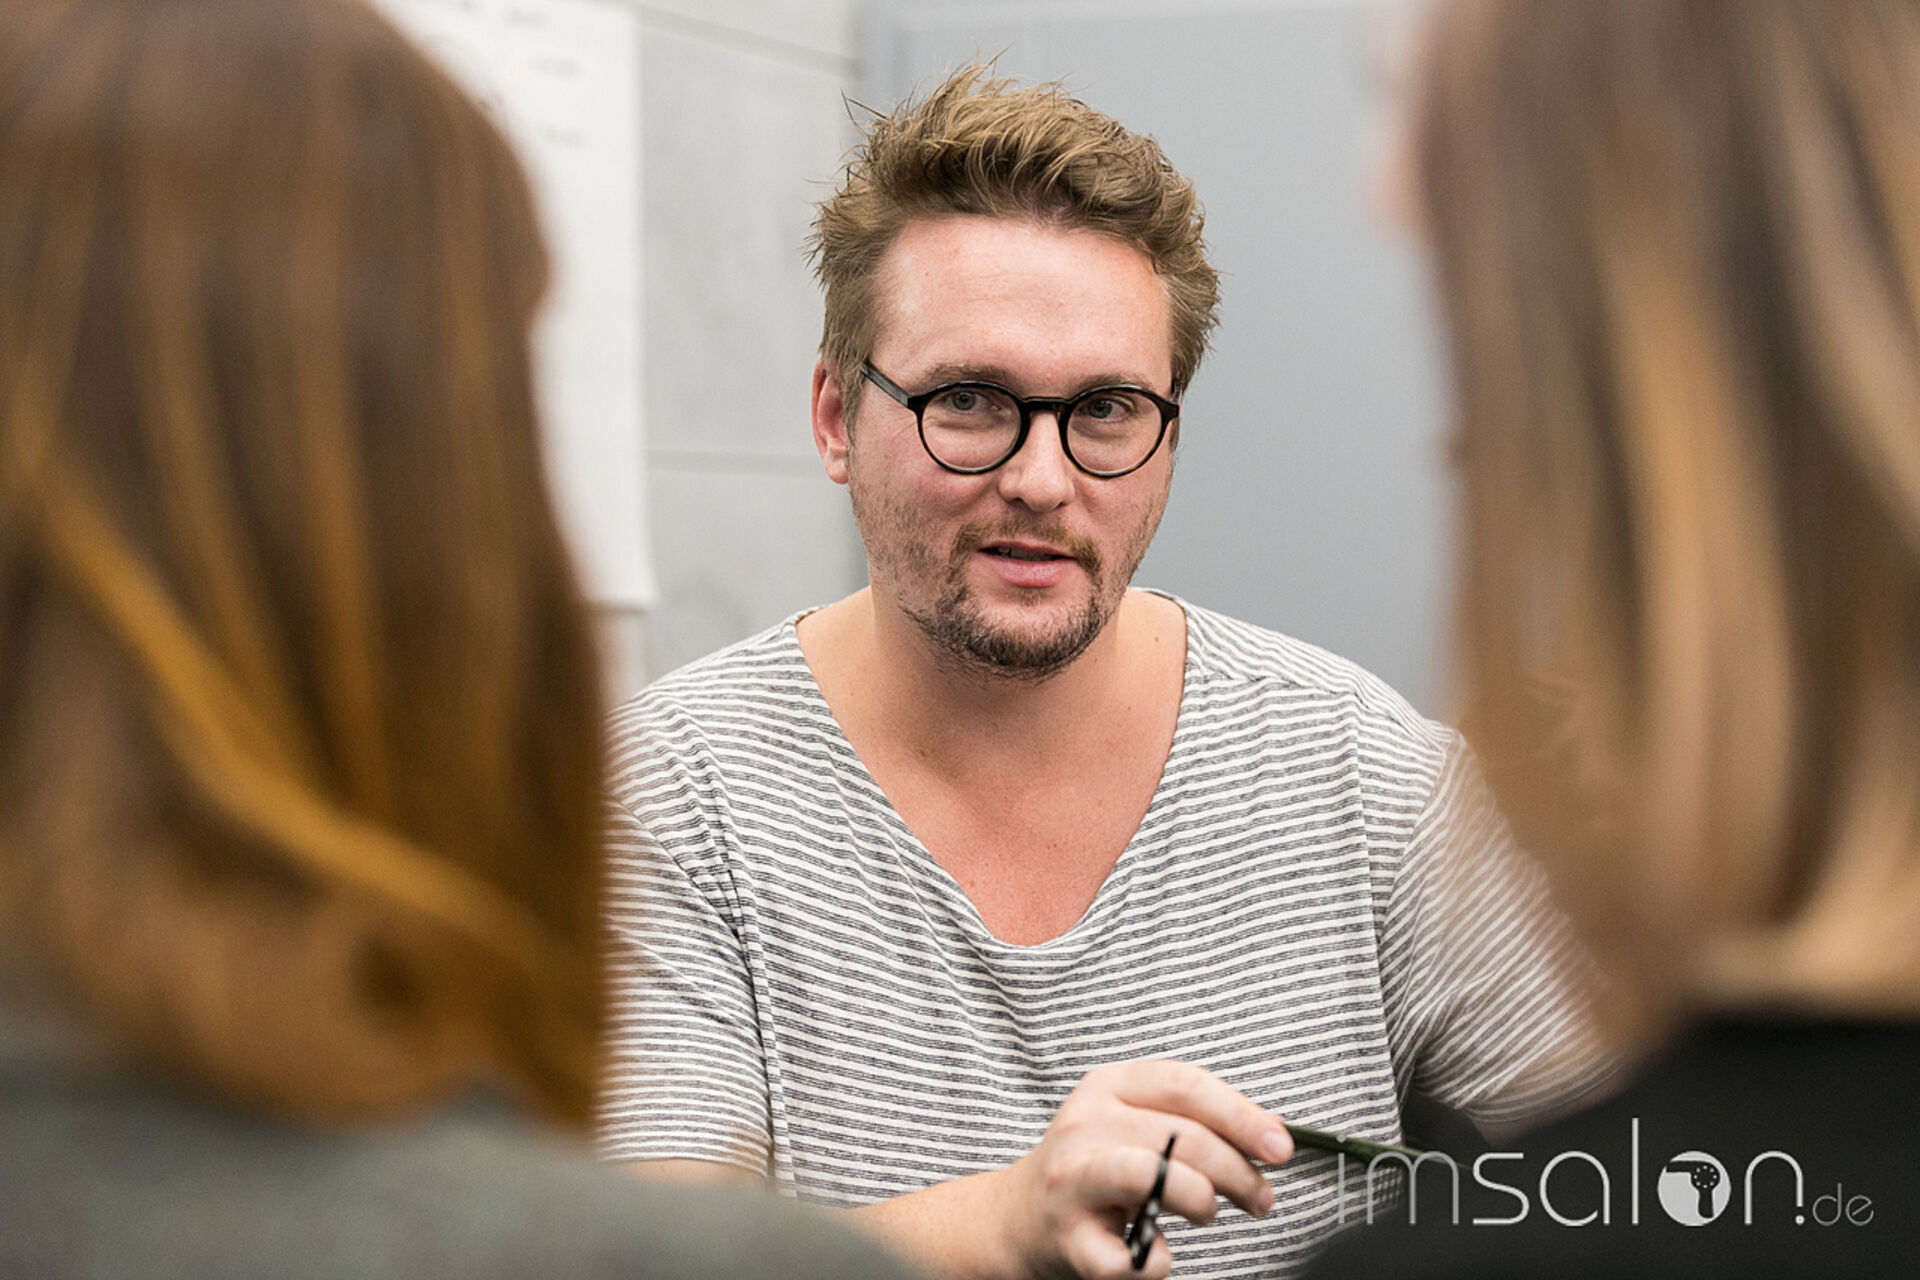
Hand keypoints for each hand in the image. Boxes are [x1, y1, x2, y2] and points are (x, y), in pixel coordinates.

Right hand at [991, 1059, 1293, 1278]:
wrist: (1016, 1219)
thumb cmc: (1092, 1171)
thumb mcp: (1132, 1126)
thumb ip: (1190, 1121)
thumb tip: (1269, 1134)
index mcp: (1107, 1087)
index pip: (1185, 1085)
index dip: (1242, 1115)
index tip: (1281, 1147)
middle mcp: (1085, 1125)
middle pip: (1179, 1136)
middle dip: (1237, 1172)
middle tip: (1260, 1198)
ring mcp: (1071, 1180)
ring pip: (1150, 1176)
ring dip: (1198, 1200)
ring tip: (1206, 1213)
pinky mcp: (1066, 1237)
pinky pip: (1130, 1256)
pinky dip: (1159, 1262)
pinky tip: (1156, 1252)